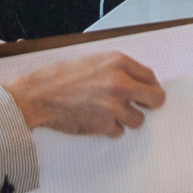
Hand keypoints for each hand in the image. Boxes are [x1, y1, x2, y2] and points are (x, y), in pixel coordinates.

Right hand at [7, 49, 163, 140]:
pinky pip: (119, 131)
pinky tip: (96, 120)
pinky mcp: (104, 125)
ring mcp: (113, 106)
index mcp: (117, 62)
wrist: (38, 95)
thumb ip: (116, 69)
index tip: (147, 92)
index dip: (150, 86)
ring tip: (111, 114)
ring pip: (138, 120)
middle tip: (142, 107)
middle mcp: (120, 83)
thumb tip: (135, 81)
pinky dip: (110, 129)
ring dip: (127, 119)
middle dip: (150, 104)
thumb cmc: (60, 77)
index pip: (150, 76)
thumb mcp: (92, 61)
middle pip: (155, 98)